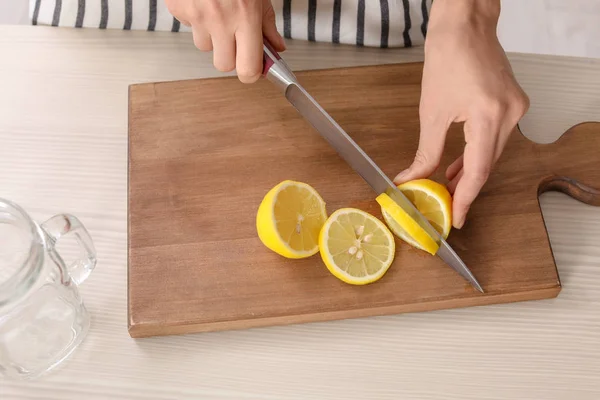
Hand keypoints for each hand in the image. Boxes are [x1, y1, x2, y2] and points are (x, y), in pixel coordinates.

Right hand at [165, 0, 285, 82]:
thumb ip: (267, 25)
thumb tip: (277, 48)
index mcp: (245, 18)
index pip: (247, 69)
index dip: (250, 74)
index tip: (253, 69)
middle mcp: (221, 20)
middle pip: (223, 65)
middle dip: (230, 57)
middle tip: (235, 38)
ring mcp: (197, 16)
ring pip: (204, 46)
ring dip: (211, 36)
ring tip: (217, 11)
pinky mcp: (178, 9)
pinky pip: (189, 27)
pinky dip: (195, 19)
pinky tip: (202, 2)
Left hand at [394, 0, 528, 228]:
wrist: (464, 26)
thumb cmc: (447, 58)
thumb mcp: (431, 112)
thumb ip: (426, 152)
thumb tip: (413, 179)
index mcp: (489, 116)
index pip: (478, 170)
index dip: (465, 198)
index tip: (457, 218)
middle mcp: (510, 114)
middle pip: (487, 164)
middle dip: (464, 187)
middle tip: (445, 205)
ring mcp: (515, 108)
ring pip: (492, 153)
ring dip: (469, 171)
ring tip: (448, 188)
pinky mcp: (512, 103)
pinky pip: (495, 138)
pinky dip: (476, 153)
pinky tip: (459, 165)